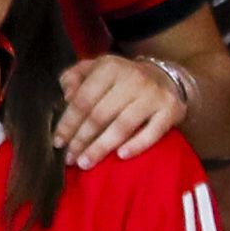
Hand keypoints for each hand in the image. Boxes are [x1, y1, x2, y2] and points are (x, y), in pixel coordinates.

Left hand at [50, 52, 189, 166]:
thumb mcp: (95, 69)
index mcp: (109, 67)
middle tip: (69, 158)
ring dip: (101, 147)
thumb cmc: (120, 78)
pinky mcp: (171, 109)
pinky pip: (153, 132)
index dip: (68, 123)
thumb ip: (74, 77)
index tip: (58, 142)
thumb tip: (66, 96)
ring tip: (85, 162)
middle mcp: (133, 78)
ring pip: (122, 126)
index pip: (83, 99)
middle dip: (81, 139)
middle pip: (100, 115)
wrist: (165, 76)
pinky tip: (121, 156)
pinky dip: (137, 145)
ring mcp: (153, 95)